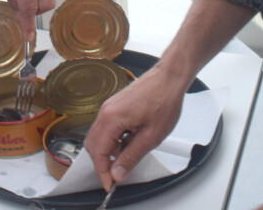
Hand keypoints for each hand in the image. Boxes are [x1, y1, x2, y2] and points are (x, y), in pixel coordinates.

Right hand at [82, 64, 189, 190]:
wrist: (169, 78)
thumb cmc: (164, 101)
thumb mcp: (151, 136)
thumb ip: (131, 156)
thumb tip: (118, 173)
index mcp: (111, 118)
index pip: (99, 153)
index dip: (103, 172)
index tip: (111, 185)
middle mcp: (105, 111)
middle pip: (93, 145)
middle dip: (103, 163)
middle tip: (117, 176)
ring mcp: (109, 107)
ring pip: (99, 136)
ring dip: (109, 151)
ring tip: (128, 158)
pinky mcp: (115, 106)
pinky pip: (107, 128)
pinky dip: (113, 140)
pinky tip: (129, 143)